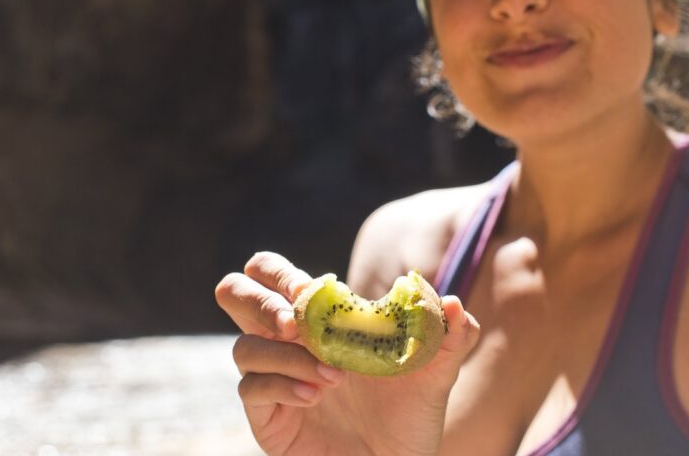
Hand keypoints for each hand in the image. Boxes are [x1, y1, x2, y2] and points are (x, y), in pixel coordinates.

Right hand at [215, 252, 480, 455]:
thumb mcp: (436, 373)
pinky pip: (250, 389)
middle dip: (258, 298)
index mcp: (317, 318)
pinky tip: (314, 396)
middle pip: (235, 292)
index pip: (272, 273)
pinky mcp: (267, 415)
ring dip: (286, 355)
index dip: (281, 274)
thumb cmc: (409, 415)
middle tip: (294, 321)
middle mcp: (286, 342)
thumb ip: (449, 334)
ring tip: (332, 378)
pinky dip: (282, 386)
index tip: (311, 292)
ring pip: (243, 346)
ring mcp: (272, 377)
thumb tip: (453, 304)